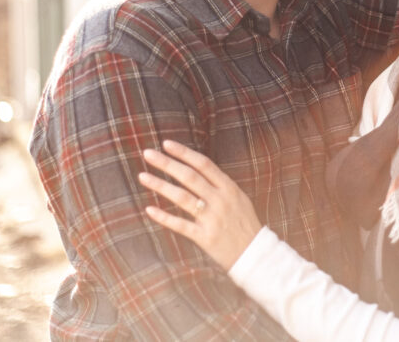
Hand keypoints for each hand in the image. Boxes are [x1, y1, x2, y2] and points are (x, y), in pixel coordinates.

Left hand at [139, 140, 262, 269]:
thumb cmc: (244, 224)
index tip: (166, 144)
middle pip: (189, 176)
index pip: (203, 164)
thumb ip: (219, 185)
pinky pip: (181, 225)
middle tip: (148, 154)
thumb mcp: (238, 198)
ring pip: (182, 197)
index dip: (184, 153)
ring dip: (160, 185)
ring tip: (143, 176)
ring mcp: (212, 218)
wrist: (256, 254)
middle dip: (167, 163)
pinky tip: (149, 209)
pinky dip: (164, 217)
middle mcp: (220, 200)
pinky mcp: (205, 237)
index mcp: (229, 187)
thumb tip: (197, 169)